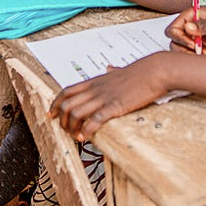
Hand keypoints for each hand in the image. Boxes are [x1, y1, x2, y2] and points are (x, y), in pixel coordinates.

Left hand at [48, 54, 170, 140]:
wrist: (153, 72)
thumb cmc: (139, 73)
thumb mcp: (120, 71)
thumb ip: (112, 72)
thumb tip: (110, 68)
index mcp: (94, 82)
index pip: (66, 92)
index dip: (55, 104)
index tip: (51, 115)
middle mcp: (95, 90)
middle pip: (67, 105)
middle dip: (62, 121)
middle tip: (66, 131)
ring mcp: (103, 98)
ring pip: (76, 113)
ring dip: (72, 128)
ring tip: (76, 137)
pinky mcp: (114, 106)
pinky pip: (94, 120)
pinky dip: (86, 130)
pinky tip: (86, 137)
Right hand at [166, 3, 205, 53]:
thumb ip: (203, 26)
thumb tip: (187, 28)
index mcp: (191, 15)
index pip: (173, 29)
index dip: (179, 38)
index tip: (192, 44)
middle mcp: (192, 26)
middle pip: (175, 41)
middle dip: (184, 49)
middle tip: (198, 51)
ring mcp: (198, 36)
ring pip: (184, 49)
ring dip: (192, 54)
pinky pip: (196, 53)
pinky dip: (201, 56)